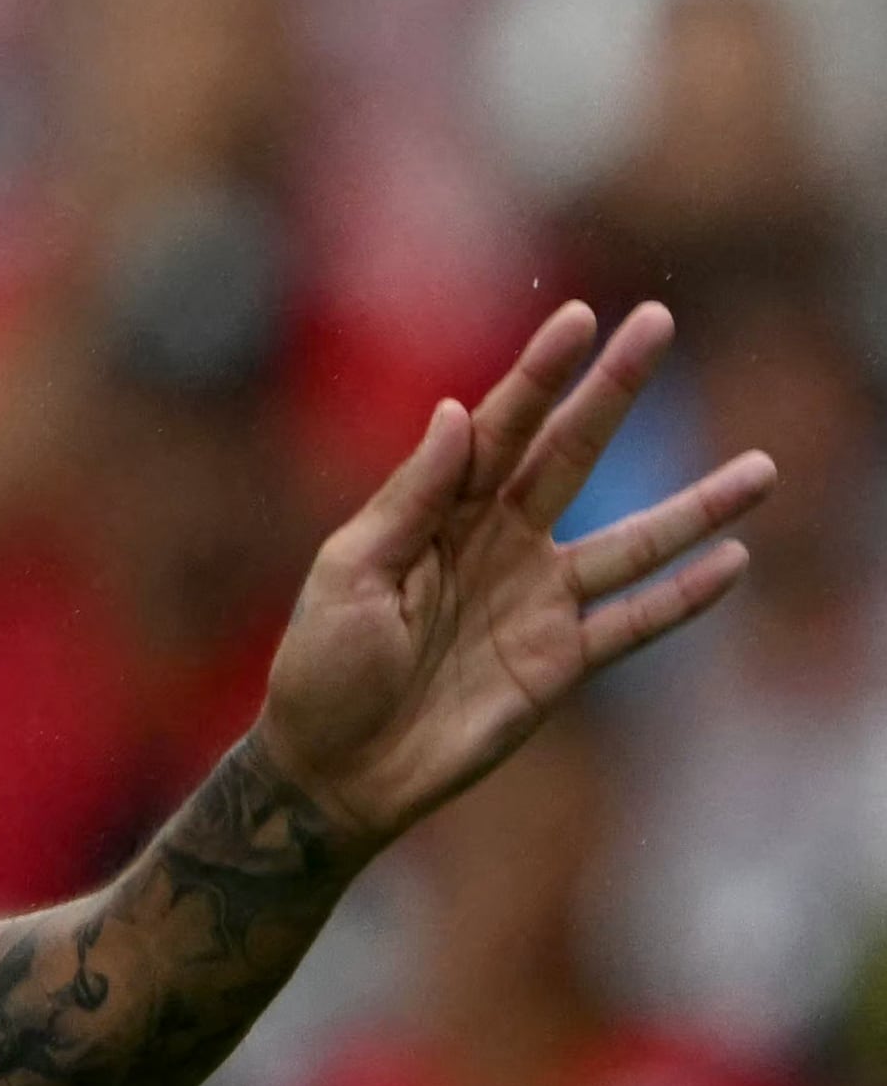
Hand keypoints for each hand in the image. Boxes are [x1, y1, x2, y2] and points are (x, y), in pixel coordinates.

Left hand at [256, 300, 773, 847]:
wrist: (337, 767)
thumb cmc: (322, 663)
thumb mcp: (352, 571)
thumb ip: (411, 498)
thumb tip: (457, 412)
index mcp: (435, 509)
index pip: (498, 425)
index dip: (538, 373)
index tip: (579, 318)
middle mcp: (496, 541)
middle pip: (569, 453)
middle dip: (613, 391)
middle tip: (659, 325)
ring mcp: (536, 598)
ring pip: (633, 540)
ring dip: (696, 505)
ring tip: (763, 466)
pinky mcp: (561, 660)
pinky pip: (635, 622)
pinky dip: (686, 596)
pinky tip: (735, 562)